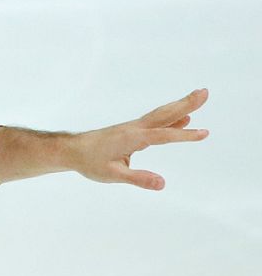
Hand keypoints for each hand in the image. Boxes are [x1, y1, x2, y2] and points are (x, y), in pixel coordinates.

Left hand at [67, 88, 210, 189]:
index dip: (183, 135)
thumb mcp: (113, 175)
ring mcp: (133, 128)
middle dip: (186, 103)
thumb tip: (162, 183)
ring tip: (199, 97)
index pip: (162, 136)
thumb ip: (138, 178)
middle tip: (205, 92)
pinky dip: (171, 117)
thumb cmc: (89, 162)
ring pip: (161, 115)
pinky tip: (183, 118)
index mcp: (131, 138)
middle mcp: (134, 129)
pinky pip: (156, 122)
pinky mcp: (132, 130)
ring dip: (181, 105)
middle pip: (164, 114)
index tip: (204, 133)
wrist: (71, 150)